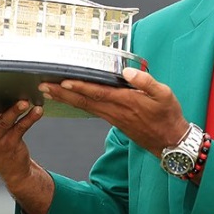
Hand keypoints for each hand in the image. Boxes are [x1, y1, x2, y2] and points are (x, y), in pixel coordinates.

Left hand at [39, 68, 189, 156]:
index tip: (62, 82)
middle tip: (43, 87)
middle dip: (62, 93)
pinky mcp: (114, 121)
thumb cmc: (168, 116)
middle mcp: (116, 111)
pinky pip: (91, 111)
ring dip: (66, 99)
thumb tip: (127, 72)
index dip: (79, 87)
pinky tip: (70, 100)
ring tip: (49, 92)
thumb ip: (146, 81)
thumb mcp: (165, 94)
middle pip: (84, 101)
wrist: (170, 141)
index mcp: (127, 101)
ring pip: (85, 107)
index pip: (98, 93)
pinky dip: (77, 104)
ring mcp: (113, 117)